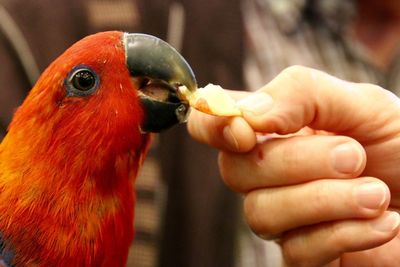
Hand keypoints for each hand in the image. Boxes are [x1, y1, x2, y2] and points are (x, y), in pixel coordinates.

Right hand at [188, 66, 399, 266]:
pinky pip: (296, 251)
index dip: (212, 126)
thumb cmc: (397, 143)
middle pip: (236, 171)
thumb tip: (248, 115)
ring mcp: (283, 216)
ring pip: (261, 214)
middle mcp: (267, 174)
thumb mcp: (360, 103)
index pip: (210, 124)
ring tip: (375, 192)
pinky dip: (344, 232)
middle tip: (353, 155)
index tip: (246, 131)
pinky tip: (382, 222)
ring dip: (325, 199)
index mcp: (271, 130)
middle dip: (296, 162)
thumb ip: (301, 94)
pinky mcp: (303, 256)